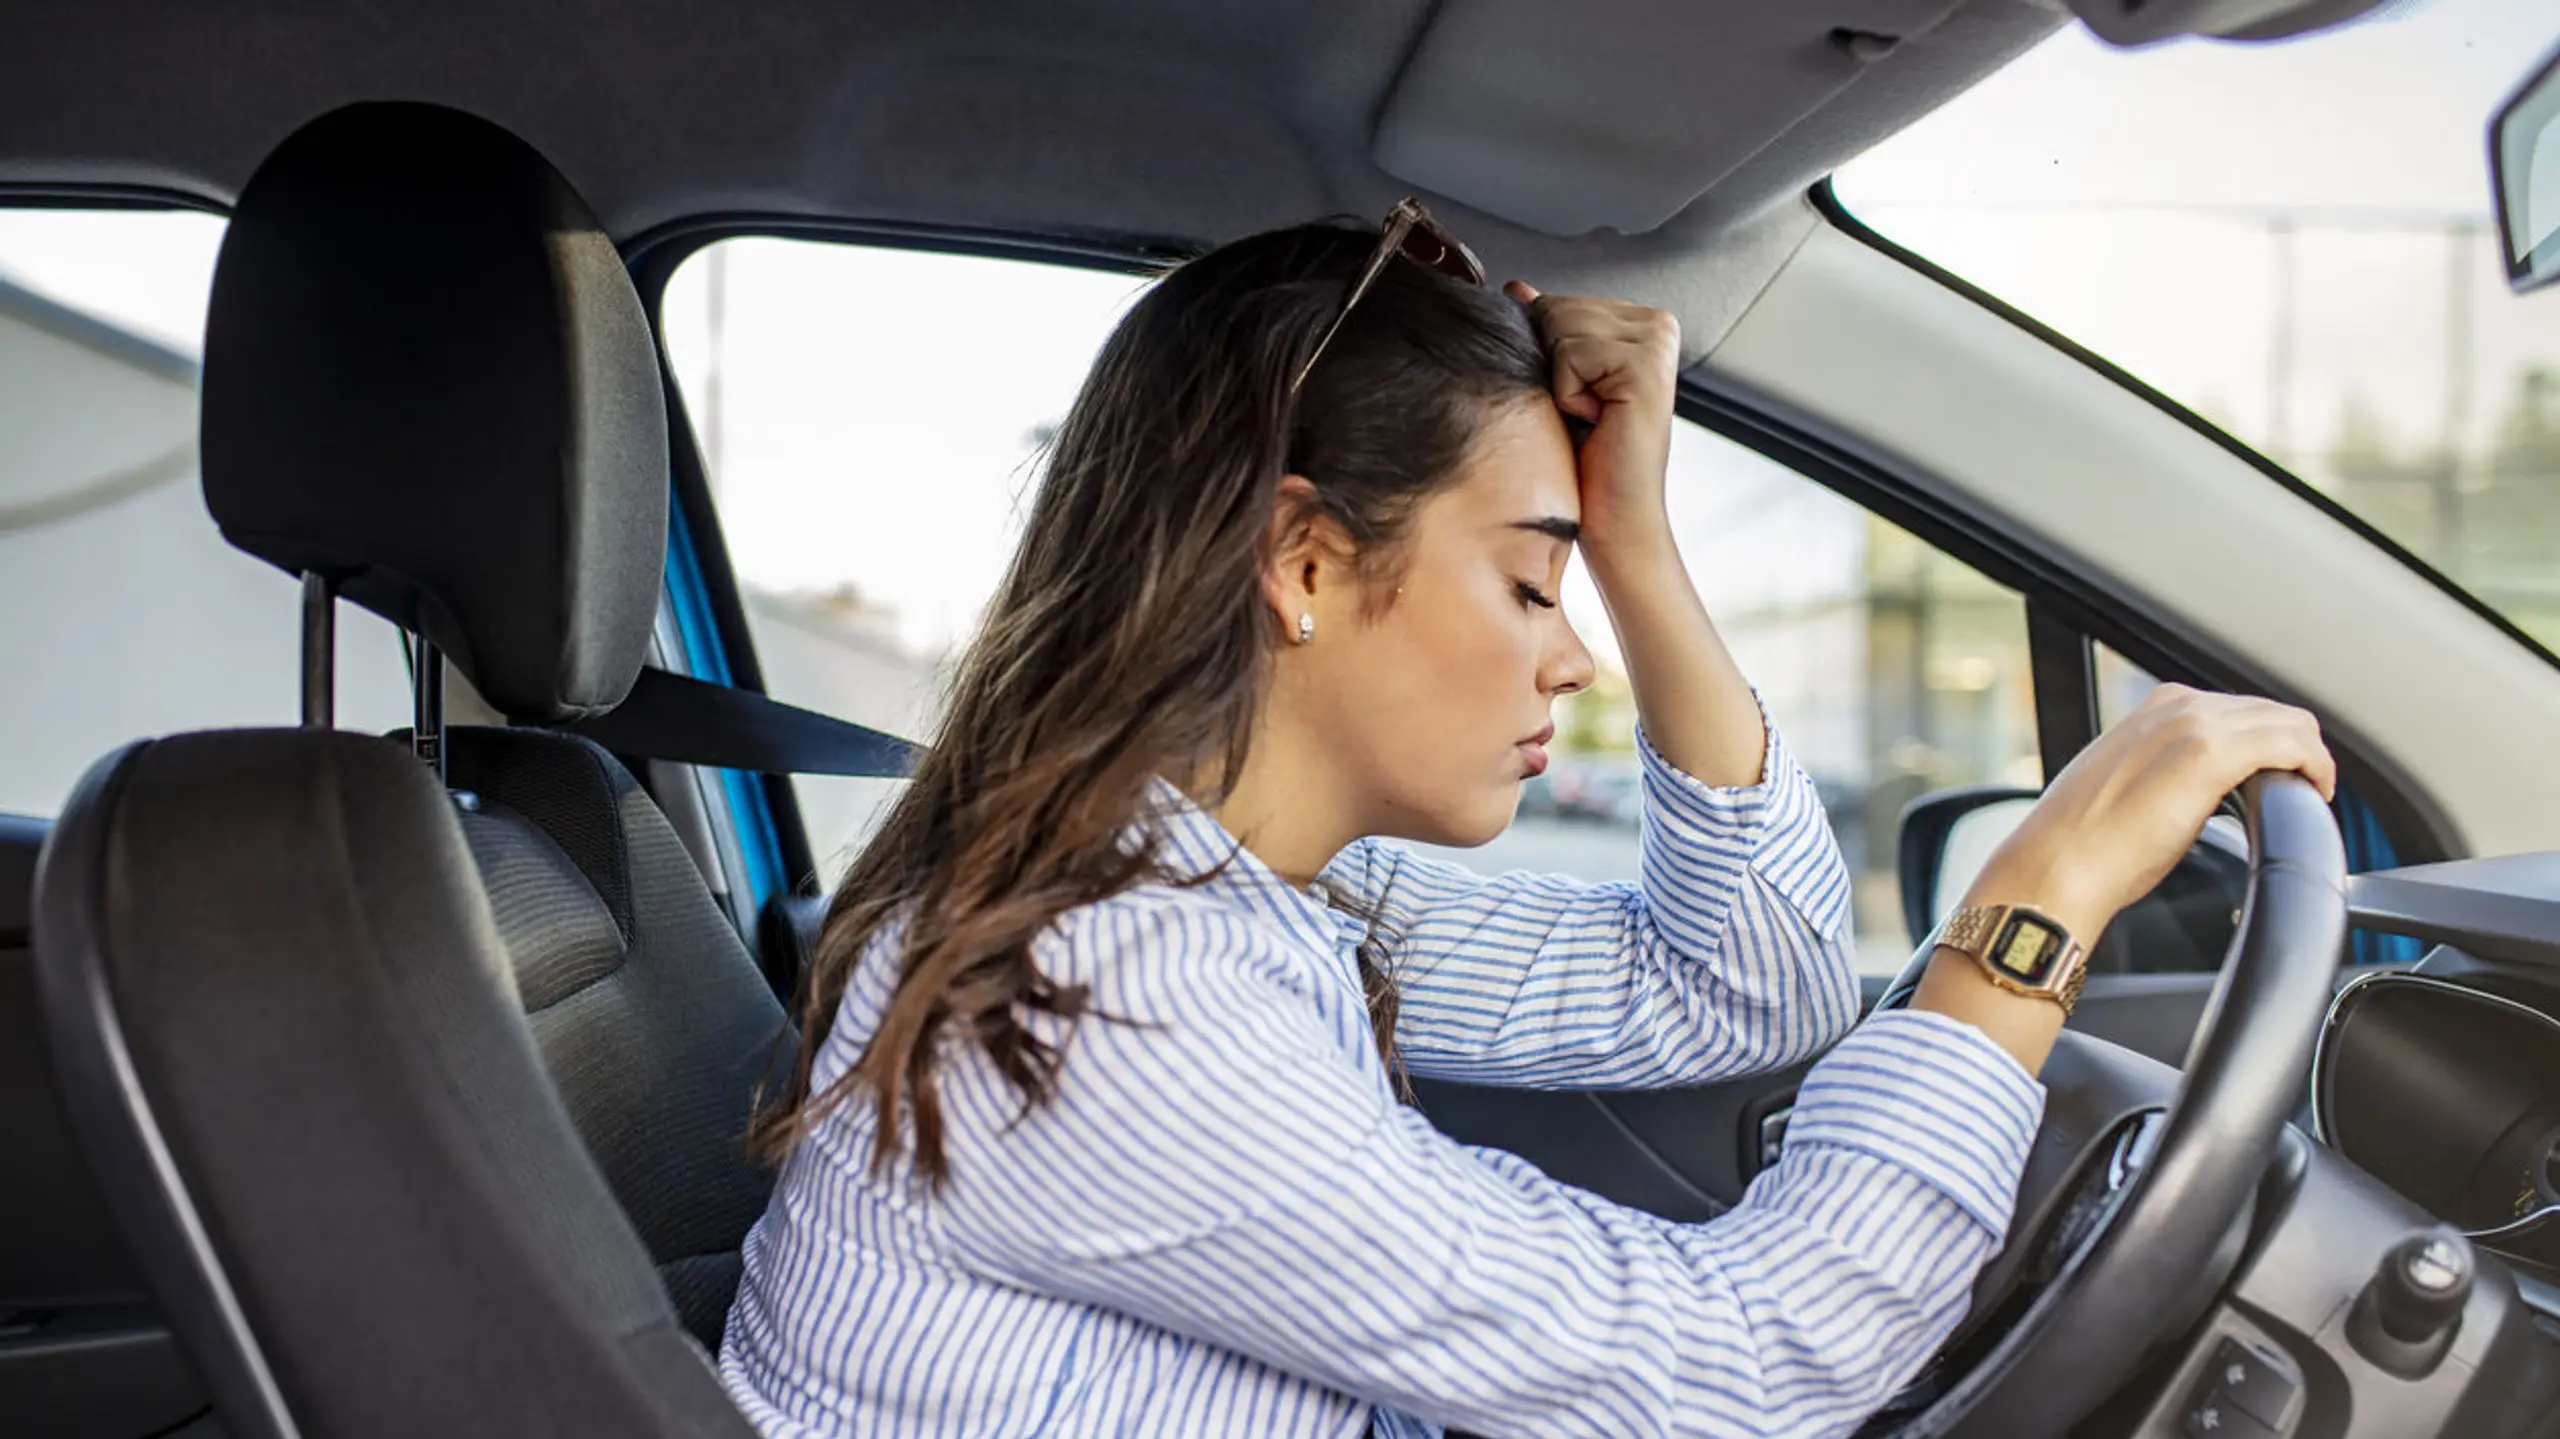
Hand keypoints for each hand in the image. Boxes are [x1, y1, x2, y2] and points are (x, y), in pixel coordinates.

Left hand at [1505, 281, 1679, 567]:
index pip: (1558, 303)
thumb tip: (1518, 289)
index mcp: (1642, 323)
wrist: (1615, 518)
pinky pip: (1570, 354)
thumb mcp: (1561, 383)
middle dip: (1553, 367)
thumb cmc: (1588, 460)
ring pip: (1559, 327)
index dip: (1550, 358)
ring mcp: (1657, 342)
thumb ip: (1547, 331)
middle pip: (1556, 309)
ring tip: (1591, 417)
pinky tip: (1597, 420)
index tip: (1582, 399)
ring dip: (1560, 382)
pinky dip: (1568, 394)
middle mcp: (1657, 325)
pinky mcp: (1646, 363)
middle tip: (1586, 413)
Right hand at [1968, 684, 2338, 938]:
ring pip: (2290, 722)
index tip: (2276, 777)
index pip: (2240, 709)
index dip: (2270, 743)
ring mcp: (2195, 725)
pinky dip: (2315, 768)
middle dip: (2295, 748)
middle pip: (2272, 711)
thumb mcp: (2129, 785)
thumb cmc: (2083, 842)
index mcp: (2156, 708)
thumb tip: (2193, 793)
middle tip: (2299, 792)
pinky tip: (2314, 795)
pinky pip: (2294, 746)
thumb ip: (2166, 771)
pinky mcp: (2212, 755)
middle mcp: (2177, 705)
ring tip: (2307, 795)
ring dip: (2308, 757)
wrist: (2058, 865)